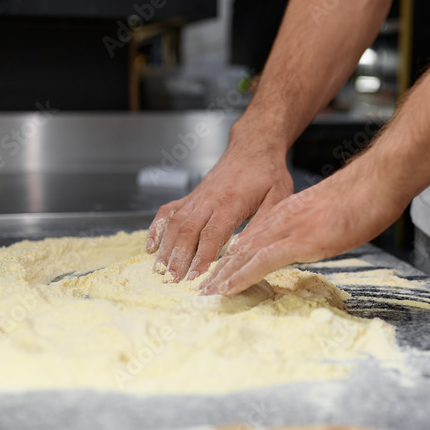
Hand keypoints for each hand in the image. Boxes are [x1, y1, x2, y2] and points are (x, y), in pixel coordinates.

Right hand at [145, 137, 293, 280]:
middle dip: (178, 259)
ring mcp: (197, 197)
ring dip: (166, 248)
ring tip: (160, 271)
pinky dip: (156, 229)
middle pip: (188, 232)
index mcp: (232, 201)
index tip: (195, 278)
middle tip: (172, 282)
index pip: (212, 234)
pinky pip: (168, 212)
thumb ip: (264, 224)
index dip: (201, 257)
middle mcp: (209, 199)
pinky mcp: (191, 196)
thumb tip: (251, 251)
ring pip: (175, 224)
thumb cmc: (268, 173)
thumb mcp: (278, 198)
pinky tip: (151, 247)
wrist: (254, 146)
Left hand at [198, 161, 404, 295]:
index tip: (217, 274)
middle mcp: (279, 221)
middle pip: (240, 249)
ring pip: (243, 255)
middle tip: (200, 289)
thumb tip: (308, 245)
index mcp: (286, 215)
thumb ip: (311, 231)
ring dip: (222, 276)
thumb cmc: (360, 200)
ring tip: (205, 294)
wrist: (374, 184)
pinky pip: (261, 261)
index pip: (250, 239)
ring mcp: (286, 230)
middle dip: (219, 270)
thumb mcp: (327, 217)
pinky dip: (241, 276)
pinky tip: (227, 288)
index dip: (231, 258)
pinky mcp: (298, 241)